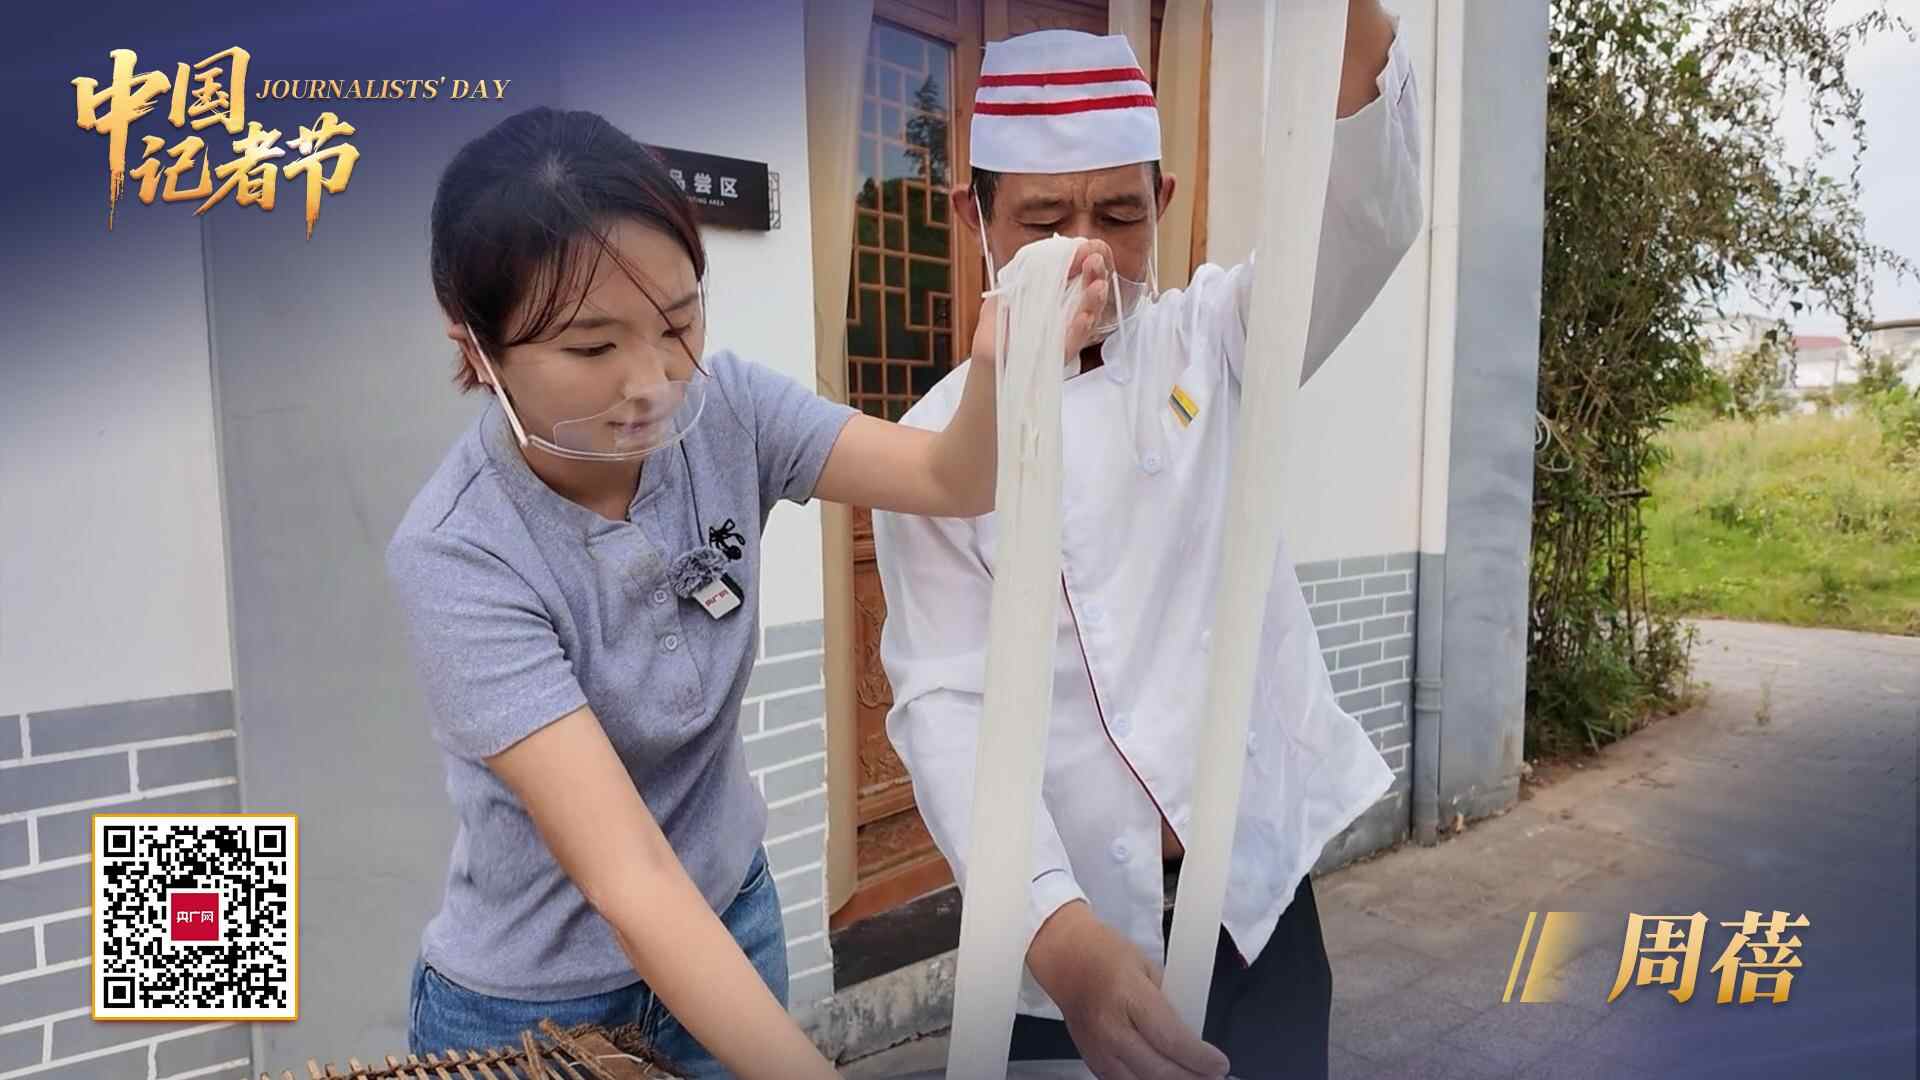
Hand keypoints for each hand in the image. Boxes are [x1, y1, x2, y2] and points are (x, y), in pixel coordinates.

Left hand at [969, 238, 1112, 367]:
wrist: (987, 379)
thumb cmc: (993, 344)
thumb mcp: (996, 307)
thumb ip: (1013, 286)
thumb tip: (1030, 264)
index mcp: (1049, 300)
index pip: (1070, 276)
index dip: (1079, 260)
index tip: (1084, 247)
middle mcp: (1061, 317)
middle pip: (1084, 293)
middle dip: (1093, 274)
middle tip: (1096, 259)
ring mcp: (1062, 338)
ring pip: (1085, 317)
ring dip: (1092, 301)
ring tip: (1098, 286)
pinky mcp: (1056, 359)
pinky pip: (1071, 345)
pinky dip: (1079, 332)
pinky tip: (1085, 317)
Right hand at [1028, 902, 1230, 1079]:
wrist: (1062, 955)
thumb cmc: (1103, 952)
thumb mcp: (1148, 966)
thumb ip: (1169, 1002)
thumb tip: (1191, 1033)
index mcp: (1128, 995)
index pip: (1171, 1039)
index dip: (1200, 1058)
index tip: (1219, 1063)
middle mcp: (1110, 1027)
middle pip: (1158, 1070)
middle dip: (1192, 1077)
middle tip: (1212, 1076)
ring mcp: (1097, 1047)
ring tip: (1191, 1078)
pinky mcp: (1090, 1057)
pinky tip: (1162, 1076)